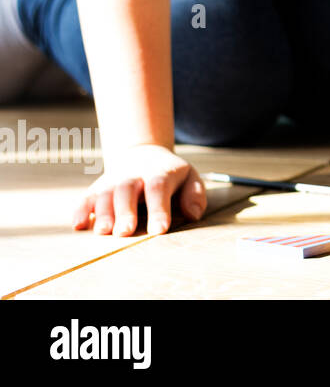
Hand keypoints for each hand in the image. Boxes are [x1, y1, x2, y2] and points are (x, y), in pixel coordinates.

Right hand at [74, 144, 206, 235]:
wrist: (143, 154)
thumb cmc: (170, 175)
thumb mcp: (190, 178)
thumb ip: (194, 195)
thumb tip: (193, 214)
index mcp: (159, 173)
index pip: (158, 189)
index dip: (158, 209)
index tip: (159, 230)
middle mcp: (133, 176)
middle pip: (127, 190)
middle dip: (125, 212)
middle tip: (125, 232)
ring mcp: (113, 181)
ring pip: (105, 194)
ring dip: (102, 213)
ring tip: (103, 232)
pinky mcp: (97, 188)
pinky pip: (86, 197)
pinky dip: (80, 210)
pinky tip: (78, 225)